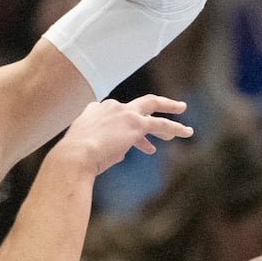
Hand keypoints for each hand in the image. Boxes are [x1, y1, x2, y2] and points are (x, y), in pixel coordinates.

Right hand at [54, 95, 189, 175]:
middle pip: (141, 102)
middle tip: (177, 107)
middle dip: (160, 104)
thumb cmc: (76, 158)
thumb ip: (105, 147)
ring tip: (187, 129)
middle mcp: (111, 107)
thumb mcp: (88, 148)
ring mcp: (124, 114)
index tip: (135, 143)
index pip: (119, 116)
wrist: (75, 156)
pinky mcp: (136, 125)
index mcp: (96, 110)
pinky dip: (176, 128)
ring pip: (155, 110)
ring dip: (172, 120)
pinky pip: (162, 125)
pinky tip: (186, 132)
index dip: (129, 130)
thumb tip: (120, 153)